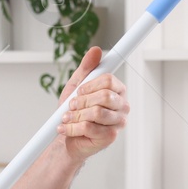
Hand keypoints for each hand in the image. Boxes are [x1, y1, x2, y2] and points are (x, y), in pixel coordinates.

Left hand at [56, 46, 128, 161]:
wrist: (66, 138)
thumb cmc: (75, 112)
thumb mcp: (76, 86)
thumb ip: (86, 68)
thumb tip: (95, 50)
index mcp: (117, 91)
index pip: (108, 80)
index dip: (89, 85)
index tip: (79, 91)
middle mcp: (122, 106)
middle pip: (104, 96)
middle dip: (82, 101)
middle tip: (71, 105)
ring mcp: (118, 122)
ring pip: (97, 113)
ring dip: (76, 115)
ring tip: (67, 117)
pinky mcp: (110, 137)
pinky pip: (89, 128)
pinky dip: (72, 127)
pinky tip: (66, 128)